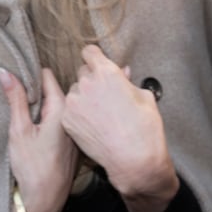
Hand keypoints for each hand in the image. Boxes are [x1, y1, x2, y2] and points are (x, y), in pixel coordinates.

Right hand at [0, 67, 74, 211]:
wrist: (45, 202)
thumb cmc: (32, 167)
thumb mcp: (19, 130)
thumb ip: (15, 98)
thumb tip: (5, 72)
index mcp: (62, 109)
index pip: (47, 76)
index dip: (30, 75)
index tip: (16, 80)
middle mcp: (73, 118)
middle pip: (55, 90)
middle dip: (38, 91)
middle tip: (18, 98)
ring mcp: (75, 131)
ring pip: (60, 107)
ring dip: (45, 107)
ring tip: (27, 116)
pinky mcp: (73, 144)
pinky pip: (64, 123)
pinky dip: (52, 122)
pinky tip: (40, 133)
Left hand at [61, 45, 176, 211]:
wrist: (134, 159)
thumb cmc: (144, 128)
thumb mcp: (143, 98)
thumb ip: (127, 82)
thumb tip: (123, 73)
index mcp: (107, 72)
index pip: (89, 52)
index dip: (94, 58)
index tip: (97, 64)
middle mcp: (86, 83)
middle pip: (82, 72)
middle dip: (91, 79)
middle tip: (104, 95)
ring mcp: (74, 102)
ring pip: (75, 92)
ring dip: (83, 98)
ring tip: (99, 115)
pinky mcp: (67, 120)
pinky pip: (70, 110)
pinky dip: (78, 115)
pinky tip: (92, 125)